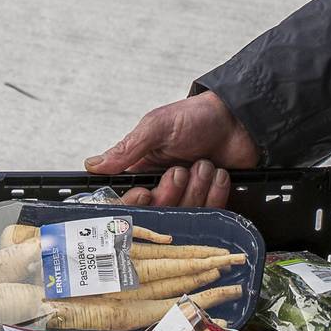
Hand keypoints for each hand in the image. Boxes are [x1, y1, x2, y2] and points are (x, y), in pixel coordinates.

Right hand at [86, 91, 261, 206]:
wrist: (237, 118)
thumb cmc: (196, 116)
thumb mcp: (156, 127)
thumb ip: (127, 148)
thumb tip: (92, 164)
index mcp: (143, 171)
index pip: (130, 201)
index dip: (137, 203)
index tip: (147, 192)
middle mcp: (164, 188)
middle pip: (159, 212)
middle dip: (173, 192)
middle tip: (181, 170)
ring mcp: (190, 197)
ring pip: (186, 214)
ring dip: (199, 188)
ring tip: (205, 164)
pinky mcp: (213, 202)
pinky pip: (211, 214)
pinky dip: (217, 194)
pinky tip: (220, 174)